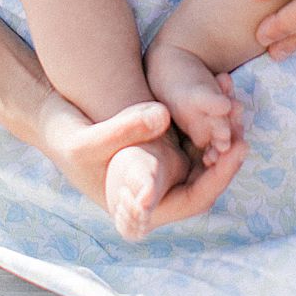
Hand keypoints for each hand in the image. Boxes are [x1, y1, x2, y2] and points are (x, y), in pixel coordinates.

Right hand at [35, 89, 246, 232]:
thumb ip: (126, 127)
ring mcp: (161, 169)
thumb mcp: (90, 137)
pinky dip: (204, 116)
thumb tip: (163, 114)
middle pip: (205, 176)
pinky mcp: (159, 146)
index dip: (220, 176)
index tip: (239, 148)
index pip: (195, 199)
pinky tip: (218, 86)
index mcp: (145, 208)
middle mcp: (158, 192)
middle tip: (243, 118)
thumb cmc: (66, 139)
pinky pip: (190, 135)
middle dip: (226, 148)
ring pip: (202, 154)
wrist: (51, 122)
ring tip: (235, 100)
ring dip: (219, 129)